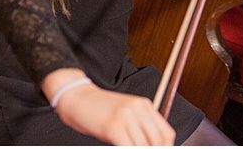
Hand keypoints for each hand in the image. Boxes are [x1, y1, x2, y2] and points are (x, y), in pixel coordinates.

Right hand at [44, 69, 174, 144]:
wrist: (76, 97)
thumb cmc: (98, 108)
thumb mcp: (125, 112)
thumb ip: (140, 126)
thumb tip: (152, 144)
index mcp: (144, 105)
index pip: (166, 133)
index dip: (166, 148)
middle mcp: (138, 109)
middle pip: (158, 141)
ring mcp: (126, 117)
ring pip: (144, 146)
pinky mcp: (113, 127)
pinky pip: (129, 148)